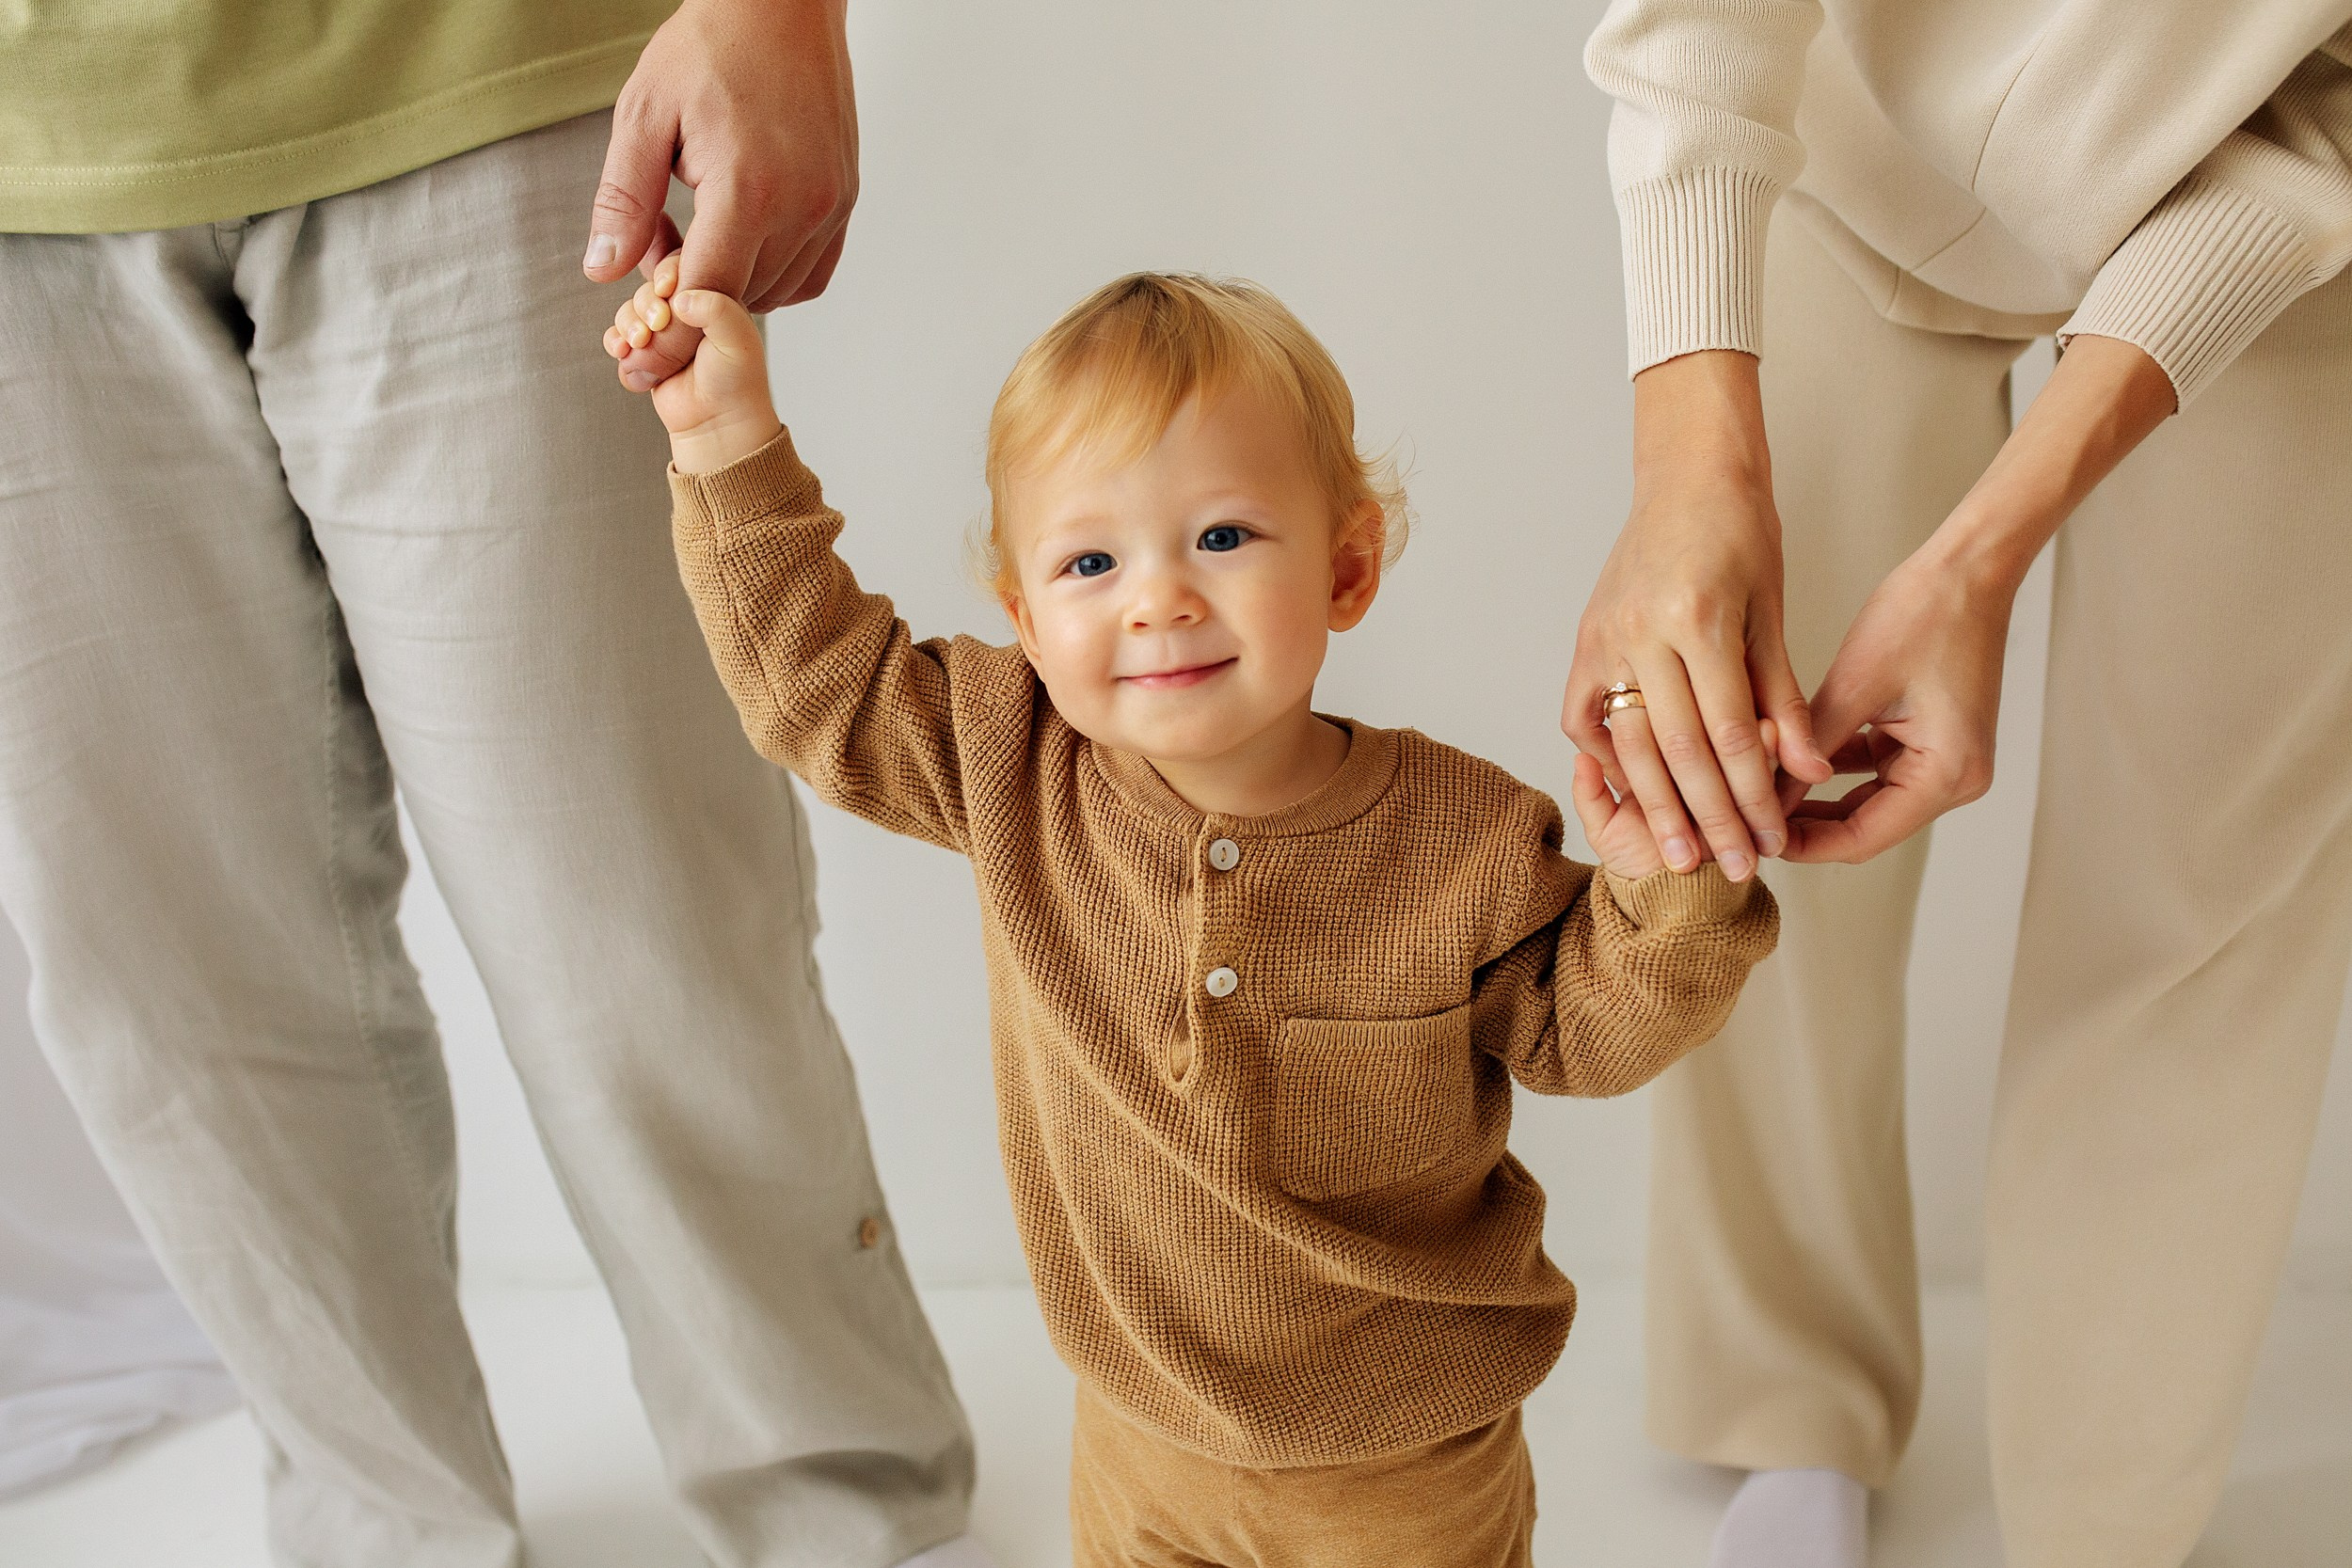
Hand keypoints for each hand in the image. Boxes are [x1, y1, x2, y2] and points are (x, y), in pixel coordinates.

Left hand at [586, 0, 858, 388]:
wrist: (781, 3)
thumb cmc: (710, 48)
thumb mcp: (644, 115)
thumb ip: (624, 200)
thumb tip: (602, 269)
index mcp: (747, 189)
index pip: (706, 297)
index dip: (667, 340)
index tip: (638, 367)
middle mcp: (800, 206)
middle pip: (740, 302)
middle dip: (689, 311)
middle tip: (648, 280)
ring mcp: (829, 205)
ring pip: (775, 292)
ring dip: (729, 290)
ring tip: (688, 242)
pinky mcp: (843, 199)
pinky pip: (810, 272)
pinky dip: (772, 279)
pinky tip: (737, 248)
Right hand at [605, 256, 781, 473]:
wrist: (718, 424)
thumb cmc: (736, 381)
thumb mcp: (738, 340)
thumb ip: (717, 309)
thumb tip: (679, 298)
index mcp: (711, 294)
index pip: (681, 264)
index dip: (667, 272)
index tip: (667, 289)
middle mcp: (685, 309)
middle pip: (648, 287)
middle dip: (645, 303)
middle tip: (656, 326)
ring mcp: (662, 331)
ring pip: (629, 311)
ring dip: (628, 324)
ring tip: (639, 345)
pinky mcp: (644, 353)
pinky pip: (618, 338)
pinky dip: (617, 343)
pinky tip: (625, 353)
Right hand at [1563, 352, 1830, 882]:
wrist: (1687, 476)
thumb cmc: (1741, 535)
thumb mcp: (1774, 612)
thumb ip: (1783, 696)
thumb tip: (1806, 771)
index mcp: (1700, 621)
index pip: (1730, 734)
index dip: (1752, 796)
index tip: (1771, 841)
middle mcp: (1642, 633)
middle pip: (1677, 751)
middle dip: (1708, 818)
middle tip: (1730, 871)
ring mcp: (1604, 638)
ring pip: (1629, 744)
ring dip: (1656, 807)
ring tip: (1678, 857)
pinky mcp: (1585, 640)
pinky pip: (1585, 717)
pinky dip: (1604, 758)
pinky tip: (1627, 794)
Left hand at [1779, 333, 2176, 861]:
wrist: (1970, 568)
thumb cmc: (1923, 614)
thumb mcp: (1852, 687)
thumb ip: (1806, 746)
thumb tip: (1758, 794)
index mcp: (1947, 775)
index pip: (1860, 838)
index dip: (1799, 845)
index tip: (1748, 837)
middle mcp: (1956, 780)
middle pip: (1863, 826)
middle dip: (1801, 825)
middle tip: (1739, 820)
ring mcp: (1947, 761)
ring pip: (1864, 801)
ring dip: (1812, 797)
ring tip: (1752, 793)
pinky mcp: (1932, 740)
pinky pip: (1873, 769)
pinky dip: (1832, 767)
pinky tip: (1783, 762)